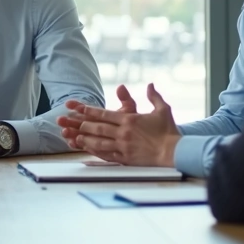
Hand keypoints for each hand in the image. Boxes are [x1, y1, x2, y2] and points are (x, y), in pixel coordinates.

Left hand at [56, 83, 180, 166]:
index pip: (104, 114)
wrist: (174, 151)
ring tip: (74, 137)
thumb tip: (150, 84)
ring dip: (85, 139)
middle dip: (82, 124)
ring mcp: (123, 146)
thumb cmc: (169, 131)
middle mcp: (123, 133)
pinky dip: (95, 152)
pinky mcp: (126, 159)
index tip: (77, 108)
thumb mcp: (162, 109)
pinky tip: (88, 150)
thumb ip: (154, 96)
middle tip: (69, 122)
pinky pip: (107, 155)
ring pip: (99, 142)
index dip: (89, 111)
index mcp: (130, 120)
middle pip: (98, 128)